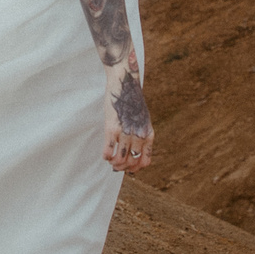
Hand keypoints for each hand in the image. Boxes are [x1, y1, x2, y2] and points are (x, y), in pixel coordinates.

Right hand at [101, 55, 154, 172]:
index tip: (129, 168)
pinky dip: (106, 156)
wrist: (124, 84)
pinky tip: (105, 154)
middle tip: (117, 165)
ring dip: (114, 163)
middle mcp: (138, 135)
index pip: (145, 161)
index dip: (136, 168)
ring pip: (120, 160)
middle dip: (123, 167)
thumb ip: (142, 135)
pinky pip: (108, 151)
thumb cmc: (132, 102)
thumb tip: (135, 152)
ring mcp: (125, 133)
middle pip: (131, 162)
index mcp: (148, 134)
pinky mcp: (111, 129)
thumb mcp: (143, 119)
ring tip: (111, 160)